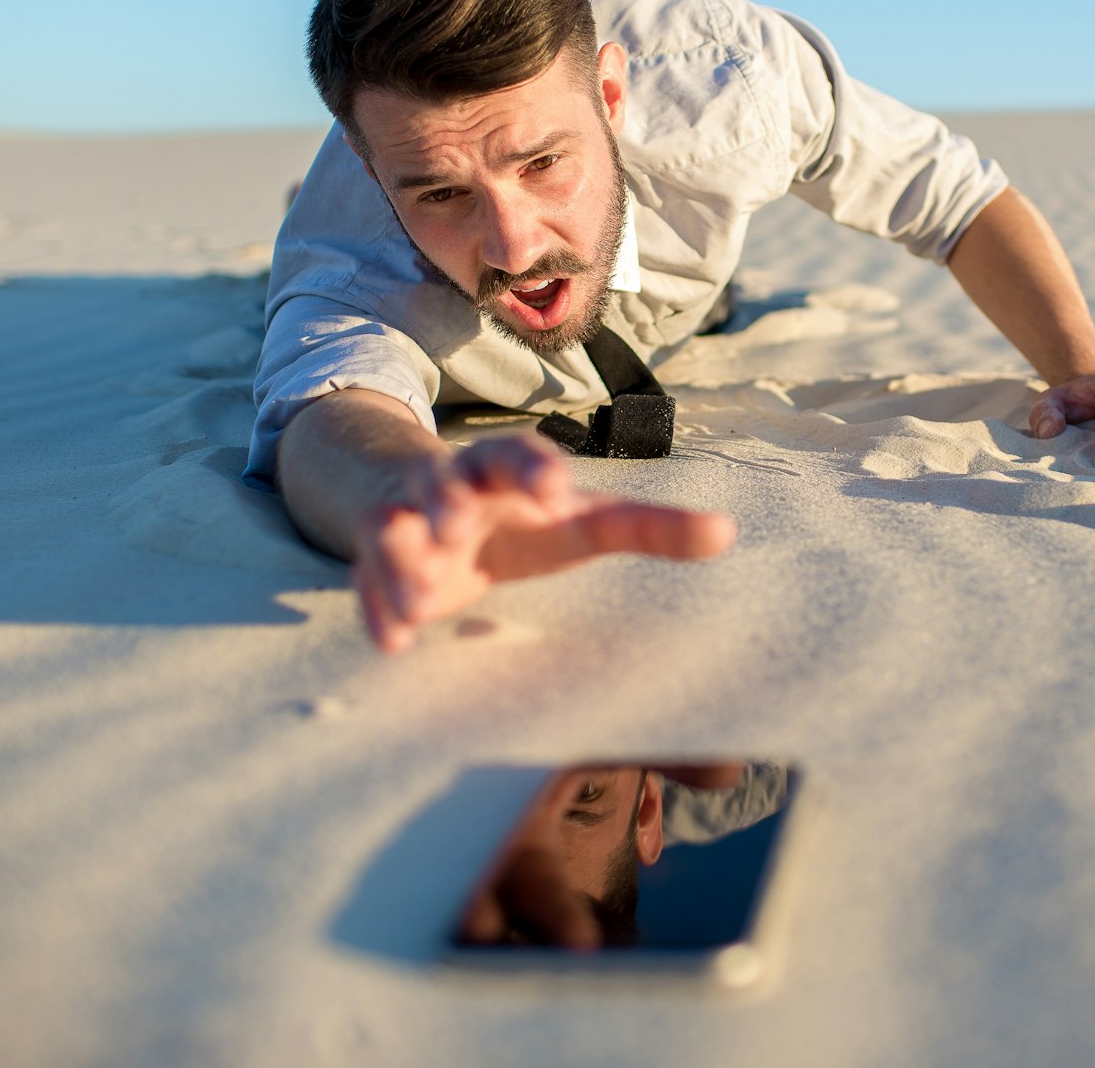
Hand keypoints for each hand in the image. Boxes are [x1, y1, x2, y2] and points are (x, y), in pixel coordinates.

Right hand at [351, 433, 736, 651]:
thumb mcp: (581, 520)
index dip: (537, 470)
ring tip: (425, 600)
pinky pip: (366, 578)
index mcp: (508, 470)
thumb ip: (649, 528)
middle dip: (449, 498)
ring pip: (392, 526)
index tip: (558, 494)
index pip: (520, 454)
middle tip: (457, 525)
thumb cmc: (521, 514)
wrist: (418, 497)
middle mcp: (451, 487)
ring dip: (404, 558)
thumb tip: (728, 533)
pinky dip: (378, 607)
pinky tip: (395, 641)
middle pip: (446, 479)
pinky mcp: (375, 560)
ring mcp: (405, 521)